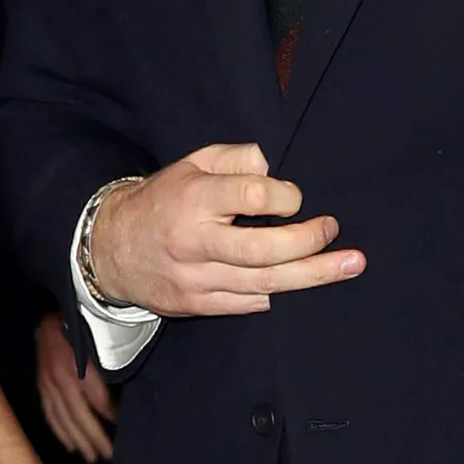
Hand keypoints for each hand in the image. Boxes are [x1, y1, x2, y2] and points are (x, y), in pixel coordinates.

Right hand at [34, 309, 116, 462]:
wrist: (50, 323)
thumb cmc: (79, 331)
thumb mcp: (97, 346)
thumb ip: (107, 371)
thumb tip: (120, 398)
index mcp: (78, 369)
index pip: (99, 400)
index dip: (111, 415)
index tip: (122, 426)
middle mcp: (61, 380)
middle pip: (80, 417)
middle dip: (95, 438)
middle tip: (108, 455)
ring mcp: (48, 386)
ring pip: (64, 420)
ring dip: (79, 441)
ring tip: (91, 457)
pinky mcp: (41, 389)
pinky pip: (51, 416)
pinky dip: (61, 433)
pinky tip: (71, 446)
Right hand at [90, 146, 364, 320]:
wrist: (112, 252)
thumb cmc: (163, 201)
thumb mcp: (190, 164)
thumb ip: (234, 158)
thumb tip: (272, 165)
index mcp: (193, 201)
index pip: (249, 196)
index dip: (284, 195)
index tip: (296, 197)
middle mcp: (194, 243)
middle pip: (262, 249)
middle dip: (307, 242)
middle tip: (336, 231)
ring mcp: (197, 280)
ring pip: (264, 284)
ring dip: (313, 276)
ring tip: (351, 266)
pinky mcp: (200, 305)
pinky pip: (251, 305)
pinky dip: (283, 295)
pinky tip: (311, 288)